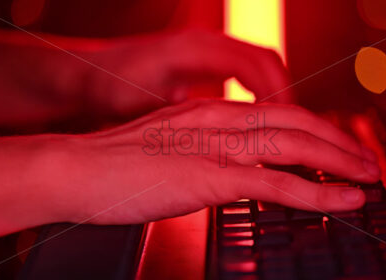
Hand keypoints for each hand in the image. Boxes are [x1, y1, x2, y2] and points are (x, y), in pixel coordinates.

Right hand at [51, 99, 379, 224]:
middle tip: (366, 160)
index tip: (337, 146)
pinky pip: (276, 184)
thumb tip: (231, 165)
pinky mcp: (209, 176)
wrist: (77, 169)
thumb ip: (205, 148)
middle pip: (296, 123)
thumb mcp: (171, 144)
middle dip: (339, 142)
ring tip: (368, 178)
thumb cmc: (117, 163)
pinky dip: (317, 192)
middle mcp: (219, 120)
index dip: (316, 128)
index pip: (278, 113)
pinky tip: (343, 200)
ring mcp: (216, 146)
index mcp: (211, 113)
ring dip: (339, 162)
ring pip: (295, 147)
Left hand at [89, 29, 292, 117]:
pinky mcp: (203, 61)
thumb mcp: (143, 102)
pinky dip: (260, 93)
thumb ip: (179, 112)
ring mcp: (206, 49)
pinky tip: (258, 119)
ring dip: (276, 94)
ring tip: (284, 129)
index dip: (279, 95)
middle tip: (297, 131)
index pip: (257, 64)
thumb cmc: (109, 85)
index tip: (287, 127)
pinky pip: (245, 71)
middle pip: (268, 60)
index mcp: (195, 49)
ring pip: (260, 65)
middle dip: (287, 95)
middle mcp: (205, 42)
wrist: (89, 72)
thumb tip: (214, 129)